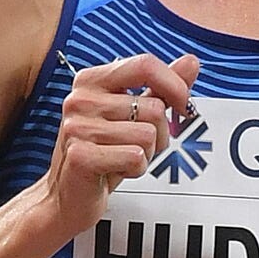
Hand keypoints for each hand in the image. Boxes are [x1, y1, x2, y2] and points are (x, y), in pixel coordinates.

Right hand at [48, 52, 199, 227]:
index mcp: (92, 81)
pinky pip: (136, 157)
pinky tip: (116, 170)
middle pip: (153, 107)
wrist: (68, 195)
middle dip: (158, 133)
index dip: (174, 85)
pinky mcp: (81, 155)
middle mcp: (81, 99)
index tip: (183, 104)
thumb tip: (190, 62)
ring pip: (148, 134)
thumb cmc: (101, 153)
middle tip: (136, 145)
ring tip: (122, 157)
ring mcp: (78, 127)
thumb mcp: (133, 115)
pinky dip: (136, 169)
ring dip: (146, 154)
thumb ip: (160, 87)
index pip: (144, 65)